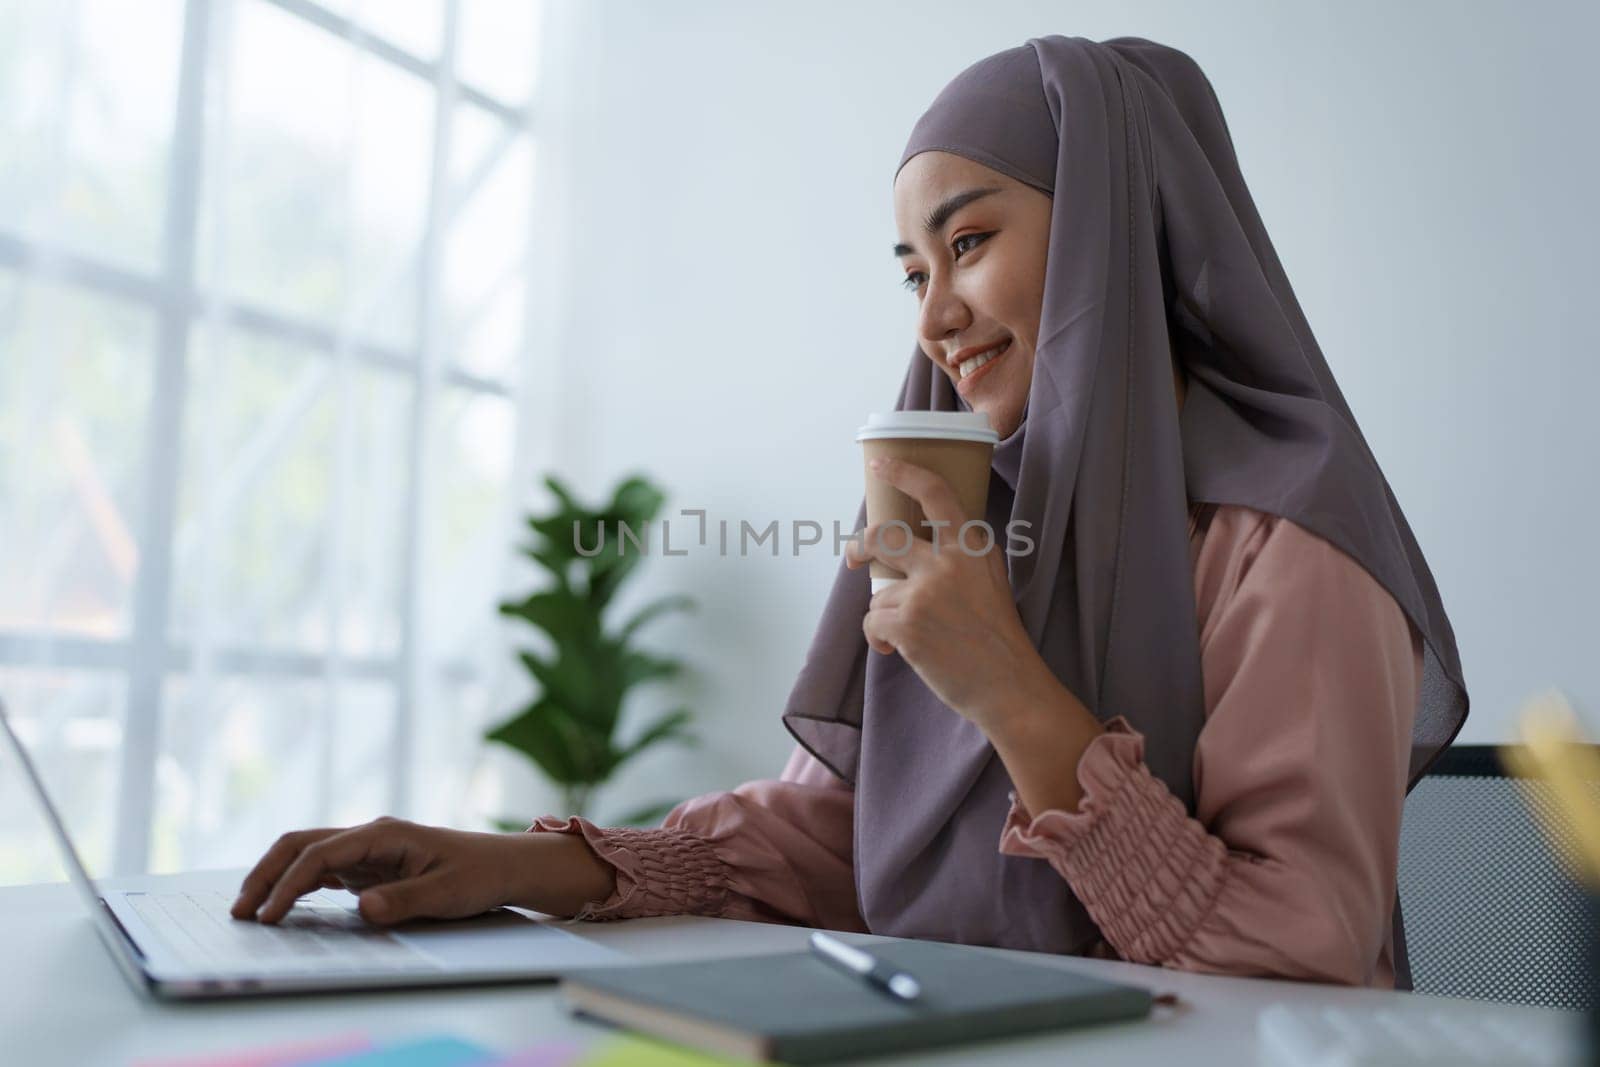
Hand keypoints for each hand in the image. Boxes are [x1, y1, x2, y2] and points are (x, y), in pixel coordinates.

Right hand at [230, 816, 615, 925]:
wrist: (504, 865)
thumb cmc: (480, 875)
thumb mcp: (449, 893)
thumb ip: (405, 900)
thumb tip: (361, 909)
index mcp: (385, 834)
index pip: (321, 855)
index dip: (289, 885)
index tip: (270, 917)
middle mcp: (370, 836)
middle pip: (301, 844)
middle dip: (266, 874)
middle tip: (240, 912)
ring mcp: (367, 849)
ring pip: (307, 855)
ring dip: (276, 879)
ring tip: (250, 913)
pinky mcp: (369, 865)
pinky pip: (322, 871)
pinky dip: (297, 886)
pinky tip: (282, 909)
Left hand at [843, 456, 1047, 729]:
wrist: (1009, 685)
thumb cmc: (998, 637)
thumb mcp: (992, 579)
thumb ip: (963, 555)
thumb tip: (920, 543)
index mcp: (971, 546)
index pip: (935, 494)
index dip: (904, 473)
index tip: (880, 465)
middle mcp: (947, 561)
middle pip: (884, 537)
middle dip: (861, 547)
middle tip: (855, 559)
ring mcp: (925, 591)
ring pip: (878, 594)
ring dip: (886, 618)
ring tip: (913, 638)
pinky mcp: (906, 622)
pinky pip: (872, 622)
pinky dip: (880, 640)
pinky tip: (899, 651)